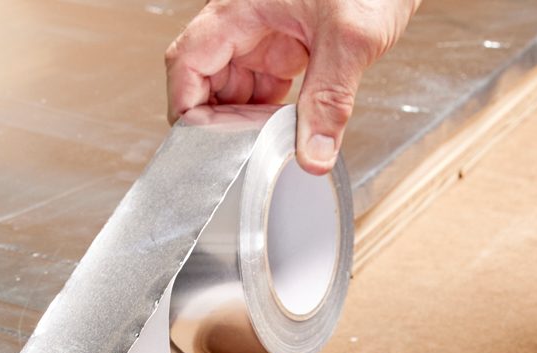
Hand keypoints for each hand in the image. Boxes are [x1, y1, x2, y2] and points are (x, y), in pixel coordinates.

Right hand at [166, 0, 420, 173]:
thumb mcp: (351, 39)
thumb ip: (330, 100)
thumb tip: (313, 154)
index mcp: (239, 9)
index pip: (187, 62)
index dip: (186, 107)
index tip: (198, 145)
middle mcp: (244, 21)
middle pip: (206, 80)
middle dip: (216, 120)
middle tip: (238, 155)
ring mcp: (264, 34)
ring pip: (233, 87)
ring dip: (242, 120)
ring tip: (261, 149)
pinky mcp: (287, 45)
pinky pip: (262, 85)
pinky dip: (266, 113)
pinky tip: (281, 133)